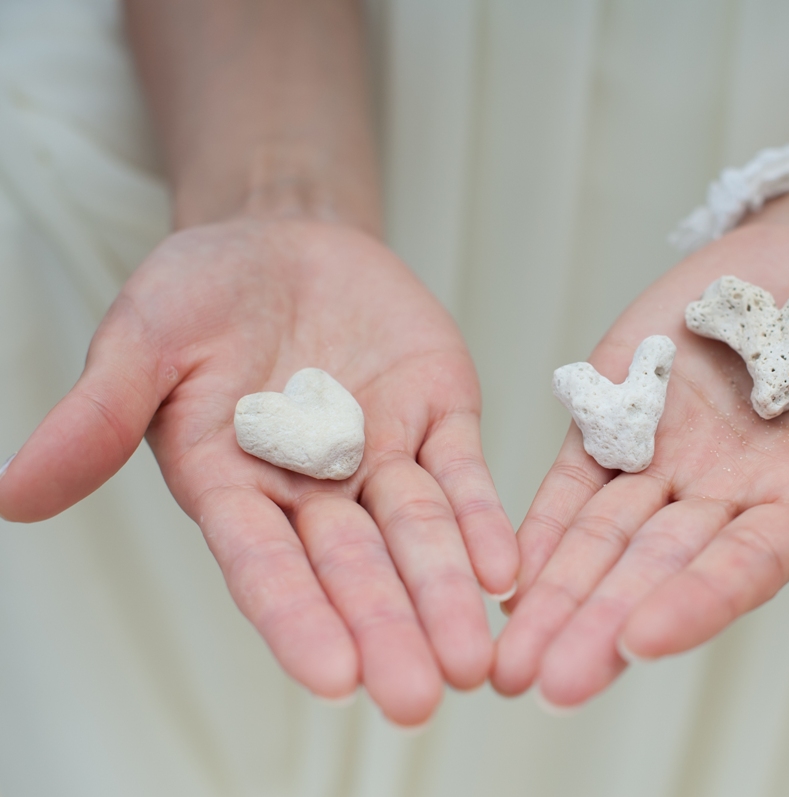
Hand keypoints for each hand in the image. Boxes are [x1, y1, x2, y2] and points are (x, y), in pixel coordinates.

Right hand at [0, 217, 517, 725]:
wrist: (283, 240)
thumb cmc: (201, 292)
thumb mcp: (142, 339)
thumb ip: (98, 417)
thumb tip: (13, 495)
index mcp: (233, 485)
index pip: (264, 565)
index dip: (298, 617)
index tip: (333, 677)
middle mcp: (312, 490)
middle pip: (353, 568)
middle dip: (386, 629)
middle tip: (418, 698)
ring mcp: (381, 456)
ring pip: (416, 536)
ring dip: (446, 594)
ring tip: (475, 659)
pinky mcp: (436, 418)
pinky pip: (462, 475)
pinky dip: (482, 520)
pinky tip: (505, 570)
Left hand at [492, 188, 788, 706]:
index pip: (742, 565)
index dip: (695, 600)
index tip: (640, 641)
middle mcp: (723, 500)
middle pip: (653, 570)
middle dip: (598, 624)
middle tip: (547, 683)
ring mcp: (664, 460)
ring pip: (599, 537)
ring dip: (553, 593)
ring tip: (506, 660)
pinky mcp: (619, 413)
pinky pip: (572, 475)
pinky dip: (537, 523)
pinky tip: (500, 573)